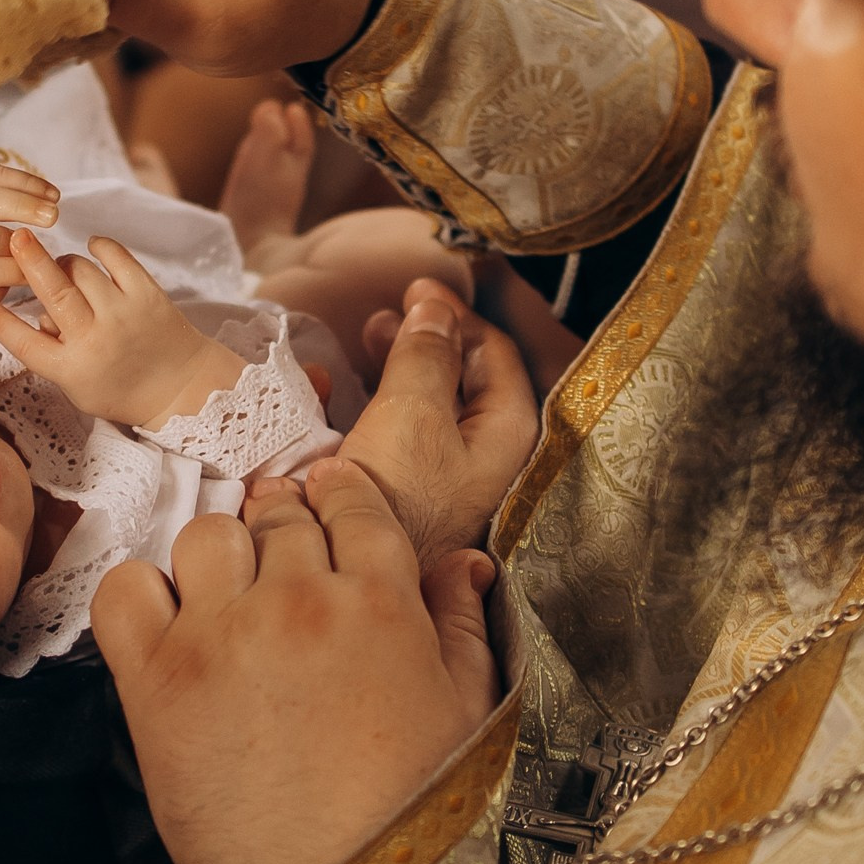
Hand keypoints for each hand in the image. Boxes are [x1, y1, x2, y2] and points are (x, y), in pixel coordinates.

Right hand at [0, 230, 240, 427]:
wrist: (180, 387)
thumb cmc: (121, 387)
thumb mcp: (78, 387)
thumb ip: (52, 354)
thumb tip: (37, 314)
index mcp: (72, 369)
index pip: (27, 345)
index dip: (3, 325)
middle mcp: (95, 340)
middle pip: (55, 294)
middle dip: (32, 263)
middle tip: (17, 238)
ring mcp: (123, 315)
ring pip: (81, 270)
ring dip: (66, 264)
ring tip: (67, 271)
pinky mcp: (147, 295)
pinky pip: (116, 257)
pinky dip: (101, 247)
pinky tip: (94, 248)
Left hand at [92, 461, 502, 863]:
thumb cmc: (405, 814)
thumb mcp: (466, 713)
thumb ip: (463, 624)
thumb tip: (464, 558)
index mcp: (384, 601)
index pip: (353, 503)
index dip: (338, 498)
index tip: (325, 504)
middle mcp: (300, 601)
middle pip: (280, 516)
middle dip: (283, 531)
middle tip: (280, 571)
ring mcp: (221, 634)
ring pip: (207, 536)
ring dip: (220, 559)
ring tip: (229, 601)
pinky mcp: (154, 677)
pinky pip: (125, 589)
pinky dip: (140, 594)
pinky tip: (167, 624)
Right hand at [339, 279, 540, 566]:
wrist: (359, 575)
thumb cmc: (397, 497)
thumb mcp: (411, 413)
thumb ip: (426, 356)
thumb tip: (436, 310)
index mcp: (507, 430)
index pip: (495, 352)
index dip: (455, 315)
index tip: (414, 288)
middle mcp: (490, 454)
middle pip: (467, 377)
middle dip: (427, 339)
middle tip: (383, 319)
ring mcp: (454, 478)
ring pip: (436, 404)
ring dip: (403, 368)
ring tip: (367, 345)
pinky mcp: (418, 495)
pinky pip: (409, 433)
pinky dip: (386, 403)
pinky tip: (355, 395)